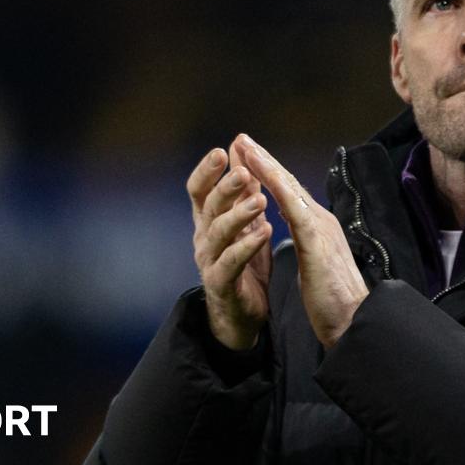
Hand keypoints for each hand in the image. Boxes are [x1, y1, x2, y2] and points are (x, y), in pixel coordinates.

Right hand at [187, 143, 272, 350]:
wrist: (243, 314)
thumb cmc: (244, 264)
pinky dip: (248, 246)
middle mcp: (203, 238)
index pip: (199, 190)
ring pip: (219, 233)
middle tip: (244, 171)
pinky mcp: (221, 283)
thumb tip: (241, 151)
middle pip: (209, 206)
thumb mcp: (245, 222)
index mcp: (207, 221)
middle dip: (226, 187)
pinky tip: (265, 232)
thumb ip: (242, 190)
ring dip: (239, 214)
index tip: (222, 150)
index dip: (207, 170)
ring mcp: (209, 261)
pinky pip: (232, 262)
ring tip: (260, 200)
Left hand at [233, 134, 367, 349]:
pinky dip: (277, 188)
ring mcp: (320, 228)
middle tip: (242, 138)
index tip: (249, 156)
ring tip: (246, 146)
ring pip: (290, 189)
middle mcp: (320, 221)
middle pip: (288, 183)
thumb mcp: (315, 264)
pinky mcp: (316, 242)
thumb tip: (300, 233)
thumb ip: (308, 244)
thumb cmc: (334, 300)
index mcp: (317, 228)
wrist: (354, 321)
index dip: (269, 173)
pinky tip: (263, 174)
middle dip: (264, 159)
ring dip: (267, 164)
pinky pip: (293, 208)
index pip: (289, 194)